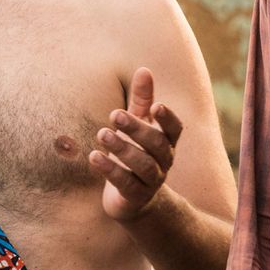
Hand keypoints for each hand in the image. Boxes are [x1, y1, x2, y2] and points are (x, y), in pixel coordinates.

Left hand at [87, 67, 184, 221]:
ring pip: (143, 165)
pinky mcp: (135, 196)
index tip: (155, 106)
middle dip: (136, 128)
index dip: (168, 118)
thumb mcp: (138, 125)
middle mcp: (163, 161)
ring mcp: (151, 181)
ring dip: (122, 148)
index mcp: (166, 142)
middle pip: (157, 144)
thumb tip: (144, 69)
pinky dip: (110, 169)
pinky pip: (125, 183)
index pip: (175, 129)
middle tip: (114, 114)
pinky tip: (94, 156)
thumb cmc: (136, 152)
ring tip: (101, 134)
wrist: (134, 200)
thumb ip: (142, 99)